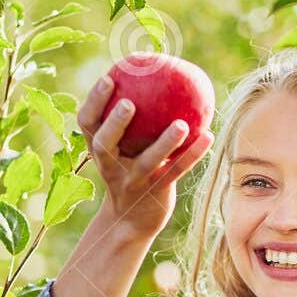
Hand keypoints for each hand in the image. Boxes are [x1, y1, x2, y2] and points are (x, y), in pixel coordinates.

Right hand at [77, 75, 213, 242]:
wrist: (131, 222)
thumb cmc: (130, 172)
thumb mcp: (122, 148)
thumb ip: (129, 121)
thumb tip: (149, 74)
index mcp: (100, 151)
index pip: (88, 125)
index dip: (94, 103)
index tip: (108, 78)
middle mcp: (111, 167)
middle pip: (105, 145)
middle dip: (115, 124)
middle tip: (130, 103)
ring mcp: (133, 183)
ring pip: (147, 162)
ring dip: (164, 143)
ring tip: (182, 124)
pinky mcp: (155, 194)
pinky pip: (176, 171)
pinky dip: (192, 154)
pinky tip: (208, 136)